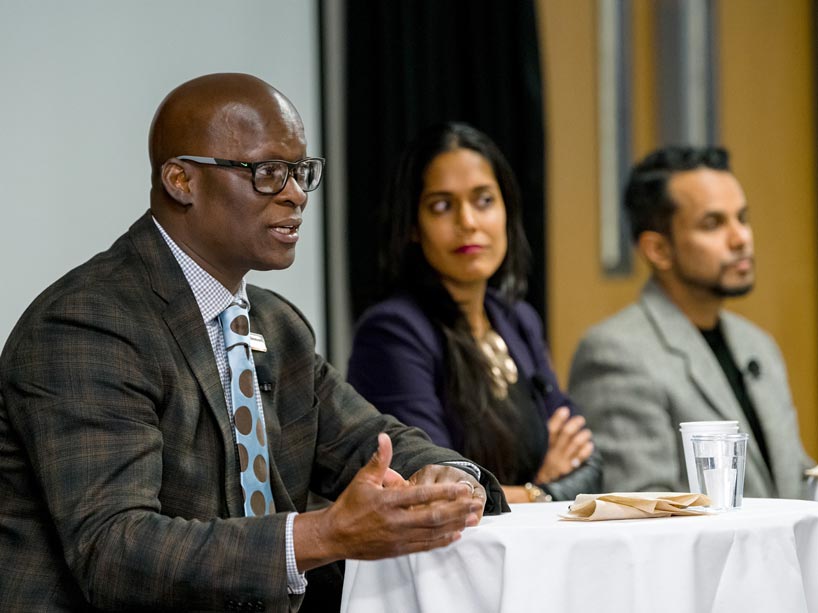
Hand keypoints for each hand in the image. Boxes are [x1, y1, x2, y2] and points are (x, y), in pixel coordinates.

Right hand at [293, 433, 481, 569]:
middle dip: (457, 510)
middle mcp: (395, 521)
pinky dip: (442, 541)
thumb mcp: (362, 479)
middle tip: (475, 503)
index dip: (443, 492)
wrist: (334, 536)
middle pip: (433, 516)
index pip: (420, 495)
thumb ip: (379, 460)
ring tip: (473, 518)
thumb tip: (384, 437)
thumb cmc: (350, 505)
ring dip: (455, 525)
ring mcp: (398, 538)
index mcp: (387, 501)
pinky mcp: (398, 550)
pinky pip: (425, 546)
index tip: (461, 488)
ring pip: (432, 532)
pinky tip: (456, 534)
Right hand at [535, 407, 593, 483]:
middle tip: (580, 419)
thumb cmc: (531, 470)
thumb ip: (539, 441)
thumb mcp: (530, 456)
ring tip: (586, 432)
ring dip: (581, 436)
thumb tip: (549, 425)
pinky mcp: (567, 472)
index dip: (557, 419)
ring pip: (573, 445)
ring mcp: (560, 464)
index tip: (565, 410)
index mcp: (540, 449)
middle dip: (573, 425)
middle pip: (564, 436)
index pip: (550, 430)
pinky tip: (589, 445)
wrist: (533, 493)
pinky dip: (585, 451)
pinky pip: (578, 460)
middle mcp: (551, 455)